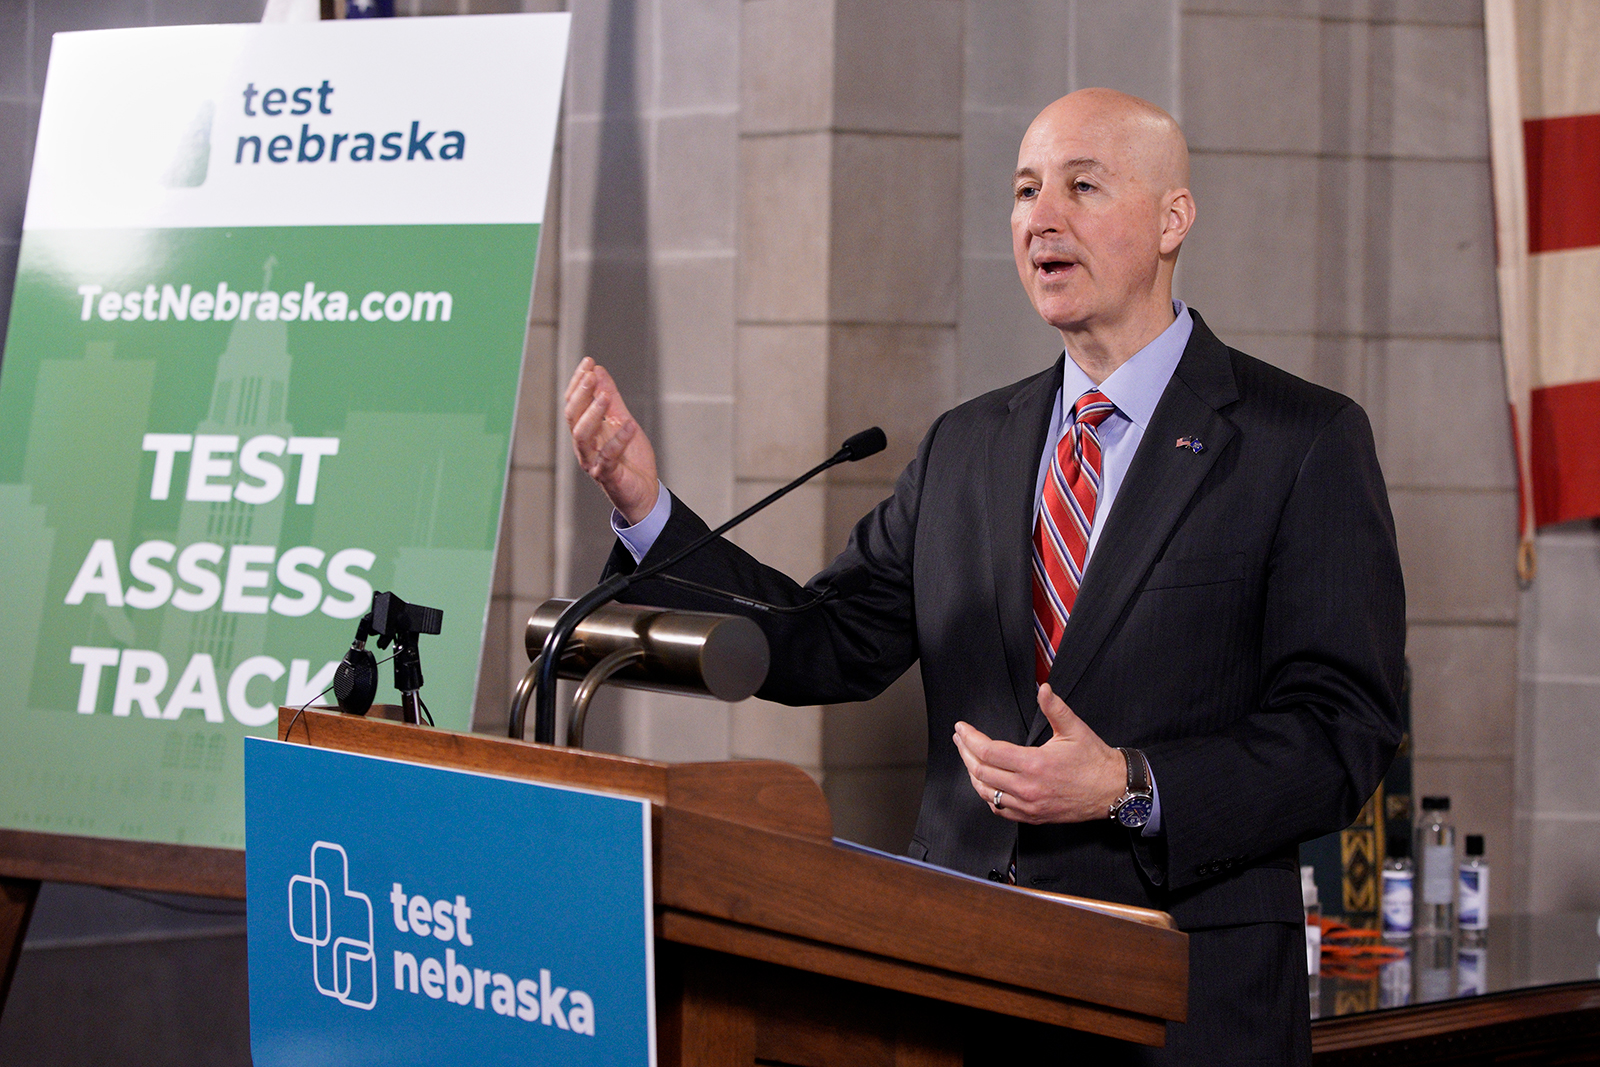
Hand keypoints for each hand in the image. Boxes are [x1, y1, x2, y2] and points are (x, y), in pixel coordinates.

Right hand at [564, 357, 659, 524]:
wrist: (644, 493)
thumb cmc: (630, 458)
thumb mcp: (623, 421)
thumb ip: (612, 399)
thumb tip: (598, 371)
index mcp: (585, 431)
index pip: (573, 403)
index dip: (578, 382)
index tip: (588, 362)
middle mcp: (583, 446)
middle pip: (573, 417)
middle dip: (581, 394)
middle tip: (591, 375)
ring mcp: (592, 461)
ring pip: (582, 436)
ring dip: (593, 414)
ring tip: (605, 396)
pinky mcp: (607, 476)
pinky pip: (608, 457)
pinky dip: (619, 440)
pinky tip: (630, 425)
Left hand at [952, 684, 1125, 823]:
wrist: (1113, 791)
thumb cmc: (1095, 761)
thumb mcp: (1075, 729)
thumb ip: (1055, 708)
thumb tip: (1044, 689)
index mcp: (1034, 764)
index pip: (988, 752)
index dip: (970, 738)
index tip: (962, 728)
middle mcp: (1027, 788)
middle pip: (981, 772)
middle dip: (965, 753)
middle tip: (960, 739)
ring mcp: (1028, 805)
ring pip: (987, 793)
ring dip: (972, 774)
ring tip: (968, 758)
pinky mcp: (1033, 816)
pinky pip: (1000, 809)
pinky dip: (988, 795)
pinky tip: (985, 784)